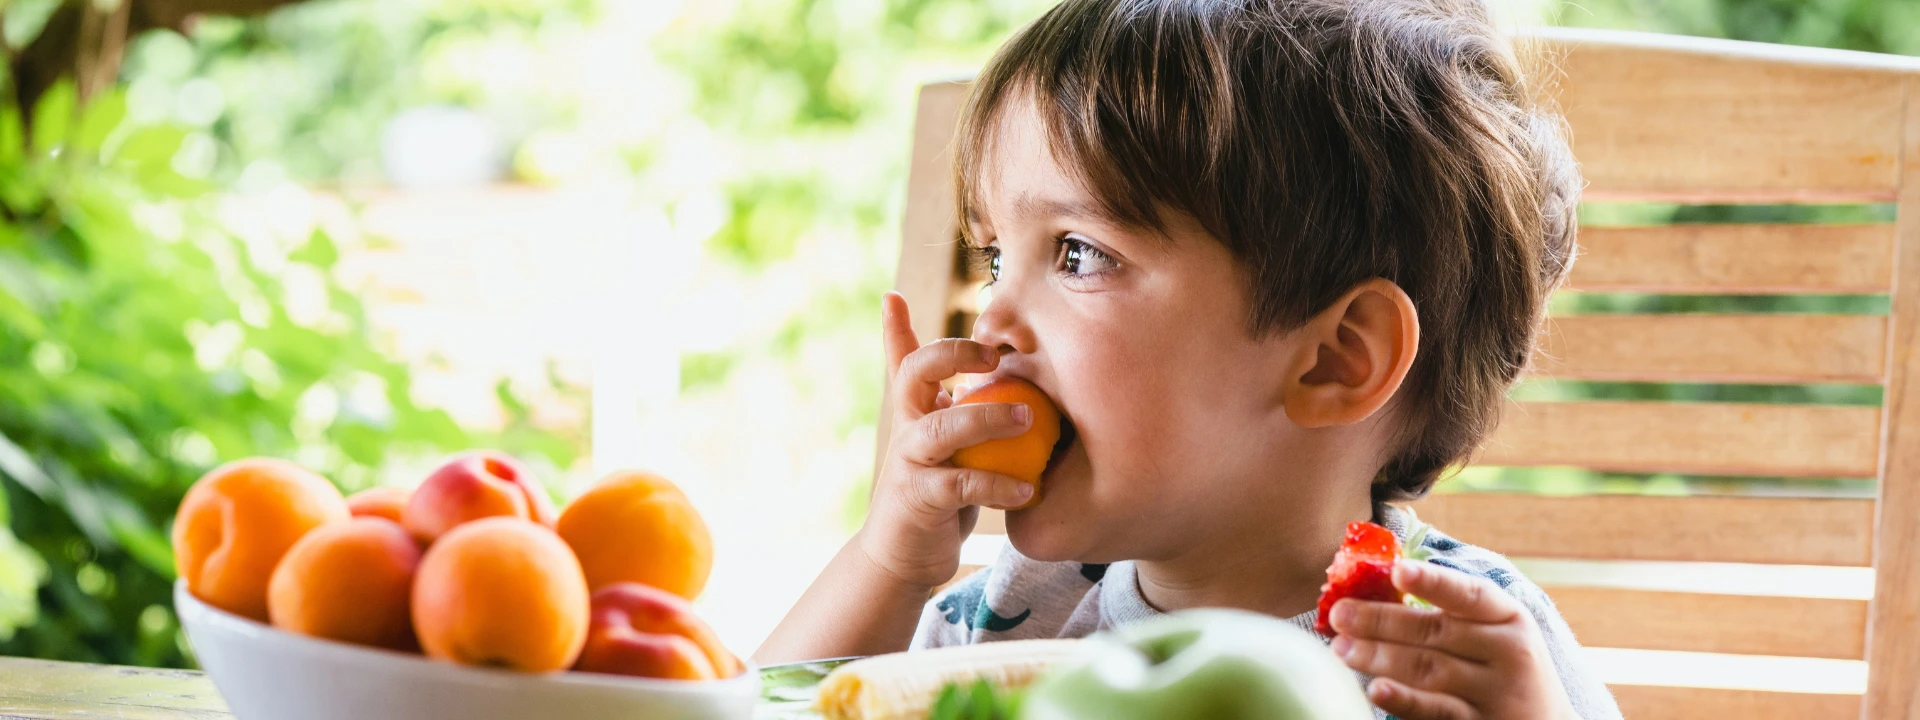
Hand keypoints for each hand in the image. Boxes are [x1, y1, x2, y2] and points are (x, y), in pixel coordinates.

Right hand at [856, 292, 1035, 589]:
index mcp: (914, 410)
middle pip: (915, 373)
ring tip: (1029, 418)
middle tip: (997, 355)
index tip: (899, 299)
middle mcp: (906, 428)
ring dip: (988, 418)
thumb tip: (1009, 382)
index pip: (904, 359)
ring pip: (944, 427)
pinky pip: (963, 484)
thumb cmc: (937, 492)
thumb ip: (961, 408)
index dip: (896, 328)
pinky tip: (1028, 490)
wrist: (905, 556)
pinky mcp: (920, 499)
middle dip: (954, 354)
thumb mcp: (947, 445)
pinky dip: (1000, 485)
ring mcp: (910, 462)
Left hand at [1327, 561, 1576, 719]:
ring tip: (1341, 648)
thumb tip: (1376, 588)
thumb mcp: (1495, 634)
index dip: (1433, 582)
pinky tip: (1376, 689)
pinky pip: (1436, 712)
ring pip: (1430, 670)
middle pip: (1436, 632)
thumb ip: (1450, 613)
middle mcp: (1508, 653)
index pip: (1470, 594)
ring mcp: (1494, 694)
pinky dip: (1404, 700)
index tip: (1397, 571)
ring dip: (1380, 657)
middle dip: (1381, 621)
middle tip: (1339, 615)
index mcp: (1508, 618)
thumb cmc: (1505, 669)